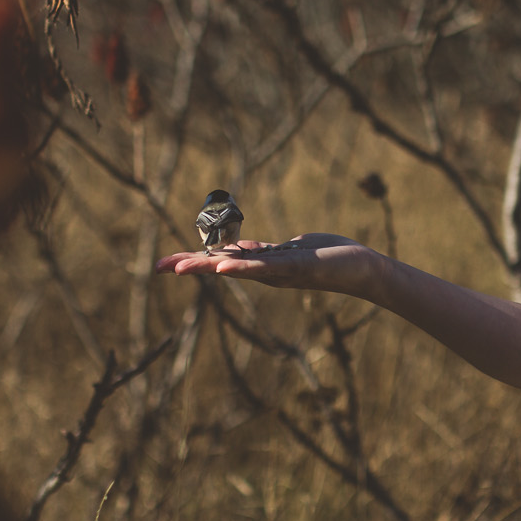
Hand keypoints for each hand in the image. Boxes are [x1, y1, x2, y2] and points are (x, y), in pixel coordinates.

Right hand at [154, 233, 380, 298]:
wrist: (361, 269)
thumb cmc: (328, 258)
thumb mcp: (289, 251)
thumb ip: (264, 252)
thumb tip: (238, 247)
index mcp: (262, 267)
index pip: (220, 262)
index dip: (192, 262)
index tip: (163, 264)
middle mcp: (265, 273)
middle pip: (220, 267)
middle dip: (189, 266)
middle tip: (158, 267)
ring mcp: (279, 272)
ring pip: (236, 269)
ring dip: (207, 268)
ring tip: (181, 268)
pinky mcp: (296, 267)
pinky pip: (265, 268)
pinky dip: (243, 268)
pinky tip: (223, 270)